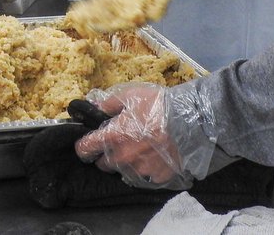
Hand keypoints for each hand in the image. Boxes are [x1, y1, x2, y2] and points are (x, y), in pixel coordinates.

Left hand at [75, 84, 214, 190]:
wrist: (189, 121)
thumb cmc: (158, 106)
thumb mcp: (130, 95)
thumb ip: (109, 103)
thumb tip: (95, 107)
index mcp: (113, 137)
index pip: (85, 149)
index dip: (84, 146)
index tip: (87, 143)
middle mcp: (122, 158)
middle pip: (104, 164)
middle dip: (107, 155)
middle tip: (120, 142)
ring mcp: (140, 170)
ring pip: (124, 171)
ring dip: (127, 163)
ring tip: (141, 148)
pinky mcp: (156, 177)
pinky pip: (145, 176)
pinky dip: (146, 168)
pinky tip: (154, 156)